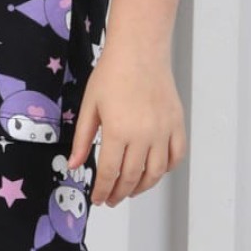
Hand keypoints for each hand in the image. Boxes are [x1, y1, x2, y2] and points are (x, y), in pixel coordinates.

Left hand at [66, 48, 187, 205]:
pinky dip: (166, 169)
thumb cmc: (111, 74)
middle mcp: (143, 135)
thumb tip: (73, 165)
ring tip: (131, 190)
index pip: (110, 174)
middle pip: (132, 177)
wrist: (139, 51)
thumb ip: (82, 139)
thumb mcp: (89, 106)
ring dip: (142, 187)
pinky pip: (175, 156)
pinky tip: (154, 171)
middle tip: (112, 199)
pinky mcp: (176, 124)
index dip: (102, 190)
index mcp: (118, 131)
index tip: (98, 199)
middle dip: (120, 193)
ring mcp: (163, 131)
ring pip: (156, 172)